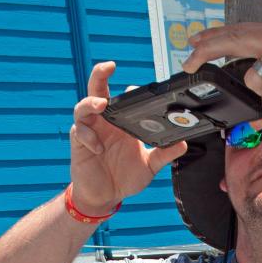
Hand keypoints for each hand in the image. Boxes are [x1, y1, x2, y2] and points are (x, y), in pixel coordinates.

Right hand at [70, 61, 187, 214]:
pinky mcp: (79, 143)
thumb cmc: (123, 178)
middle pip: (97, 90)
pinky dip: (88, 136)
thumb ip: (163, 154)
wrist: (105, 196)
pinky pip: (79, 132)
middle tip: (109, 66)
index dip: (129, 92)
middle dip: (100, 74)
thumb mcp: (148, 166)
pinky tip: (99, 147)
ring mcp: (90, 130)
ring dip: (91, 102)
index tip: (138, 90)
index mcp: (121, 123)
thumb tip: (182, 144)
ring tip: (101, 104)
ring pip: (83, 106)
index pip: (123, 98)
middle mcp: (104, 122)